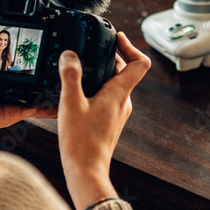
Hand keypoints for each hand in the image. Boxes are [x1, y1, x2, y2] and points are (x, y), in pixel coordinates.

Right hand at [58, 32, 150, 209]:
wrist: (86, 171)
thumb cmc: (81, 141)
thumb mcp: (71, 103)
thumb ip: (71, 76)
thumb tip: (70, 55)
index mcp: (119, 93)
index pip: (140, 63)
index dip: (131, 46)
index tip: (117, 37)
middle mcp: (123, 102)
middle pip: (125, 71)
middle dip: (109, 57)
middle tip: (91, 49)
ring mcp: (117, 113)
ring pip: (115, 85)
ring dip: (102, 73)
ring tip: (81, 69)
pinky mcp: (109, 123)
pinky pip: (108, 98)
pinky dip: (97, 89)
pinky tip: (78, 93)